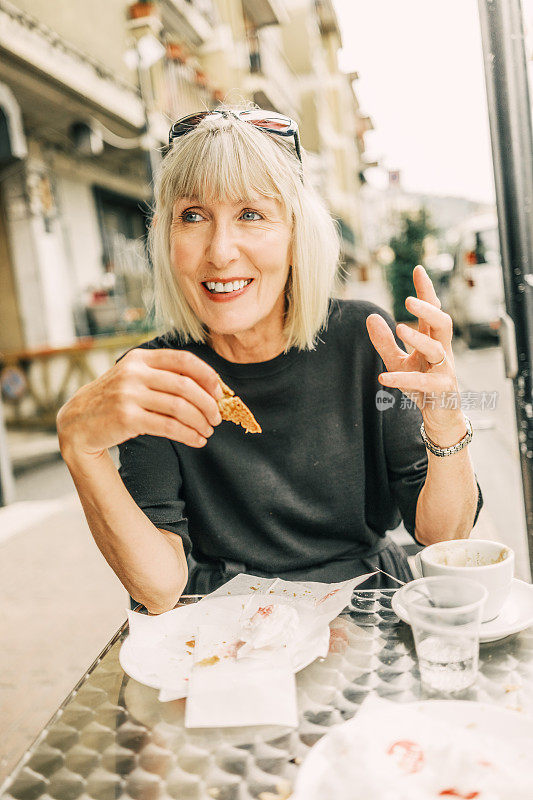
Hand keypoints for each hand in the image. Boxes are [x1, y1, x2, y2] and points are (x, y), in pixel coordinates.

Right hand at [57, 349, 222, 456]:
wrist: (78, 422)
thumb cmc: (115, 400)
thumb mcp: (134, 378)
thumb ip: (163, 376)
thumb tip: (209, 388)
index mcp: (140, 358)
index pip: (184, 360)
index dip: (207, 376)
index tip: (219, 392)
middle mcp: (134, 372)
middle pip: (186, 386)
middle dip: (208, 403)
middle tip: (217, 417)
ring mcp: (129, 394)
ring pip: (179, 407)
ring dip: (200, 421)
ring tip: (207, 431)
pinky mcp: (127, 418)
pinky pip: (168, 426)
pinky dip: (188, 435)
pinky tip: (197, 440)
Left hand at [366, 265, 465, 443]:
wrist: (439, 416)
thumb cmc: (421, 385)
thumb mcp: (397, 361)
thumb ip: (384, 341)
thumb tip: (371, 317)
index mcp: (433, 341)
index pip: (433, 311)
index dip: (426, 291)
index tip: (417, 269)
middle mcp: (442, 352)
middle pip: (443, 323)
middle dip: (428, 309)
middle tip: (408, 299)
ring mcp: (444, 370)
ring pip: (437, 349)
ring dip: (419, 338)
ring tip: (399, 327)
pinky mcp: (441, 390)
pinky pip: (422, 382)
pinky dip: (402, 379)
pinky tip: (383, 377)